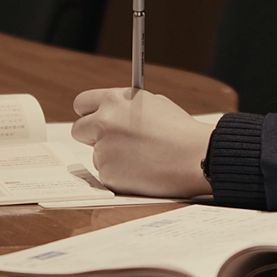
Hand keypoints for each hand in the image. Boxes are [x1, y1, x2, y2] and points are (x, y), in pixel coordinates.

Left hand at [70, 87, 215, 197]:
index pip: (82, 103)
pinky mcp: (108, 175)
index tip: (94, 119)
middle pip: (79, 130)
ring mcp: (103, 150)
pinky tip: (143, 171)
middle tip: (114, 142)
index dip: (89, 112)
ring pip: (97, 155)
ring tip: (143, 158)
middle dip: (93, 136)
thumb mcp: (153, 104)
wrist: (197, 157)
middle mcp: (103, 123)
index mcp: (113, 100)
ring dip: (112, 158)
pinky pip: (108, 175)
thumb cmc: (181, 131)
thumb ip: (126, 107)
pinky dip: (121, 176)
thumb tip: (113, 112)